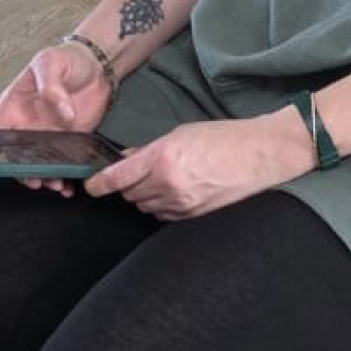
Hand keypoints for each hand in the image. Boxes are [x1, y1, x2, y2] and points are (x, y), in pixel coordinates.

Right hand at [0, 41, 113, 196]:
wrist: (98, 64)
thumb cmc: (68, 58)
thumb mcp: (51, 61)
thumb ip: (51, 85)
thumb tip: (58, 108)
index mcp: (14, 105)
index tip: (5, 161)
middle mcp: (28, 124)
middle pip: (15, 156)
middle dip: (24, 171)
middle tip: (36, 179)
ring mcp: (48, 135)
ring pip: (38, 165)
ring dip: (44, 177)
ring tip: (56, 183)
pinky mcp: (69, 141)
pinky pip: (62, 163)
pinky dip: (65, 175)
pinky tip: (69, 182)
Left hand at [88, 111, 314, 219]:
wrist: (260, 155)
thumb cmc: (224, 138)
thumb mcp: (182, 133)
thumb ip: (150, 149)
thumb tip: (126, 160)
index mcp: (163, 157)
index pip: (118, 177)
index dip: (98, 184)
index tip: (90, 185)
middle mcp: (168, 183)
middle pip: (129, 194)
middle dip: (129, 184)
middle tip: (141, 172)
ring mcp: (180, 204)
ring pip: (144, 206)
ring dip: (146, 195)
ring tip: (165, 179)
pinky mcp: (191, 217)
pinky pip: (162, 216)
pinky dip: (162, 206)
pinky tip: (177, 191)